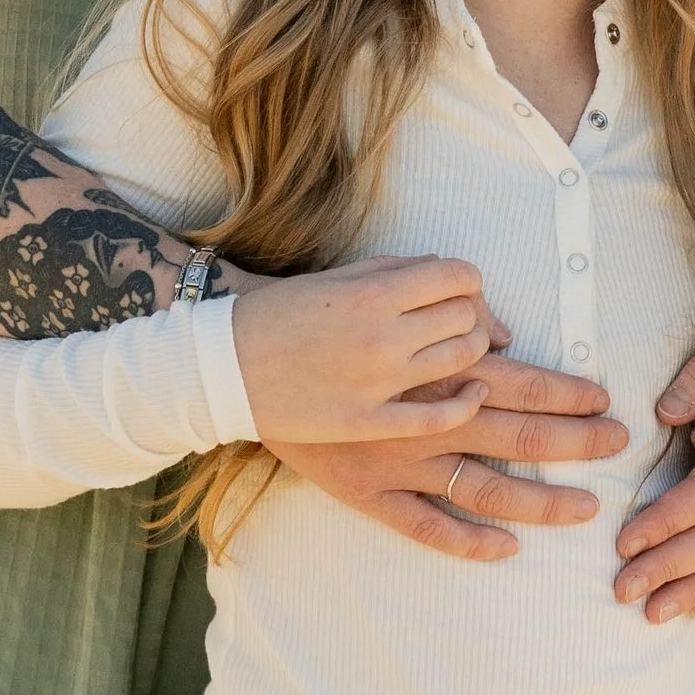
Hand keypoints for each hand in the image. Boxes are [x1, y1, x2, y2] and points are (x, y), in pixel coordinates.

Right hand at [229, 255, 501, 444]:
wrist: (222, 368)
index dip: (468, 281)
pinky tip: (471, 395)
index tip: (459, 291)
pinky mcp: (369, 423)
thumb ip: (397, 272)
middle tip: (458, 324)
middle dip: (471, 315)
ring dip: (473, 353)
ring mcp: (378, 383)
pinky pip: (441, 417)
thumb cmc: (279, 315)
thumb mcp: (336, 278)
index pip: (458, 276)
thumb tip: (457, 281)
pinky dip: (467, 404)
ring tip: (462, 355)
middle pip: (466, 316)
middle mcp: (382, 335)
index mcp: (373, 293)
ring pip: (464, 361)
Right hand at [267, 352, 628, 562]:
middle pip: (520, 436)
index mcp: (439, 374)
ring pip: (485, 489)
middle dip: (577, 443)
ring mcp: (399, 463)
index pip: (523, 384)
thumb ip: (453, 324)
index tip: (608, 403)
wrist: (254, 364)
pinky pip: (425, 527)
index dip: (570, 396)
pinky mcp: (368, 494)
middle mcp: (429, 421)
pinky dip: (468, 543)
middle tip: (618, 447)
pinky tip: (507, 550)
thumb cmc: (333, 328)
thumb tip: (507, 335)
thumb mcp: (394, 312)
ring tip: (586, 509)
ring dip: (541, 501)